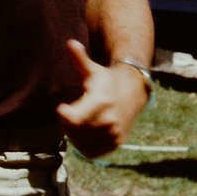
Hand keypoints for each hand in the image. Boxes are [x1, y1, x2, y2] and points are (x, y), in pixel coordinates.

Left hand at [56, 40, 149, 158]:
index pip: (72, 120)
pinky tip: (87, 133)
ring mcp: (113, 133)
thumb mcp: (92, 70)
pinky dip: (85, 146)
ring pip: (81, 145)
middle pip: (74, 133)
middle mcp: (108, 120)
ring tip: (80, 122)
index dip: (64, 115)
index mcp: (100, 102)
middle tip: (73, 114)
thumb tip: (69, 43)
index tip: (62, 107)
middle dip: (70, 125)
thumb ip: (79, 59)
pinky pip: (92, 152)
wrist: (133, 92)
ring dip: (76, 136)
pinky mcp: (116, 143)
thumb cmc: (106, 80)